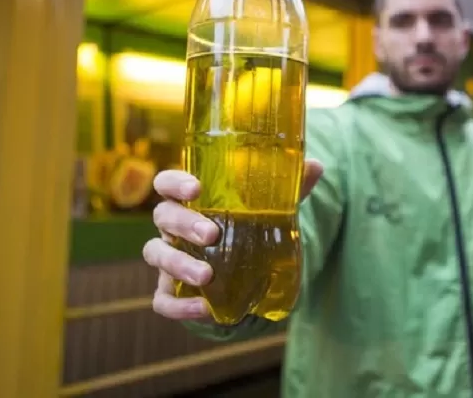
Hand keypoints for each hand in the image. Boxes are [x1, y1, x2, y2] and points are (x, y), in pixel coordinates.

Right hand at [142, 160, 323, 320]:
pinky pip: (162, 300)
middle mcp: (172, 227)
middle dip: (184, 224)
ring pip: (156, 255)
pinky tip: (202, 308)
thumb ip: (289, 189)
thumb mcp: (269, 209)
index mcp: (190, 201)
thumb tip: (316, 166)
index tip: (196, 189)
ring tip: (207, 276)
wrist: (245, 275)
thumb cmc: (248, 230)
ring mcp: (168, 258)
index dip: (175, 183)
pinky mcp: (170, 291)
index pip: (167, 183)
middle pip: (163, 217)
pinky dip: (179, 305)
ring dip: (179, 264)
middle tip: (212, 234)